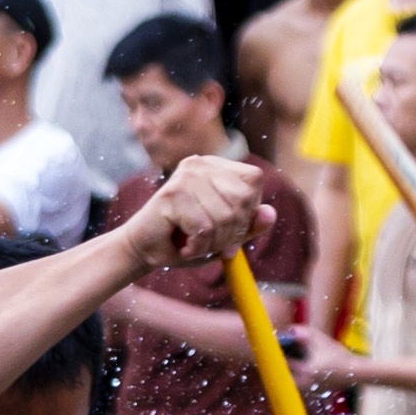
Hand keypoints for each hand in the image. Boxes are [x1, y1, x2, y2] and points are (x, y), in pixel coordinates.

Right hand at [125, 151, 268, 275]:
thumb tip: (270, 214)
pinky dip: (197, 247)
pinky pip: (204, 228)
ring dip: (213, 243)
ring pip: (224, 217)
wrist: (144, 250)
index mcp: (216, 166)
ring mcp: (185, 176)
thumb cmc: (186, 239)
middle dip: (231, 233)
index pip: (253, 181)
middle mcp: (200, 164)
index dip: (248, 211)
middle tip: (210, 241)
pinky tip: (184, 246)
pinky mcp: (172, 194)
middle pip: (242, 200)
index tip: (229, 230)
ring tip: (195, 244)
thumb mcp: (226, 234)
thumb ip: (250, 225)